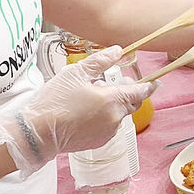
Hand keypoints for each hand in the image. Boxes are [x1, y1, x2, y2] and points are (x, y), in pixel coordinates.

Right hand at [0, 46, 154, 175]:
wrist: (37, 133)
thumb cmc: (55, 101)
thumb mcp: (75, 73)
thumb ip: (100, 61)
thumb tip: (118, 51)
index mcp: (113, 100)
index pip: (140, 92)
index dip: (148, 85)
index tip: (155, 82)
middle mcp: (115, 118)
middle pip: (131, 103)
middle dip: (127, 93)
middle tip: (113, 83)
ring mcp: (108, 132)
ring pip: (119, 115)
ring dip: (113, 105)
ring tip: (91, 96)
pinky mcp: (99, 142)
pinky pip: (109, 126)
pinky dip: (104, 117)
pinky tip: (85, 112)